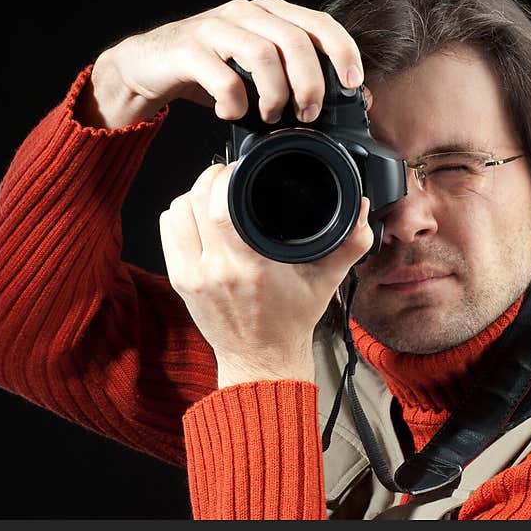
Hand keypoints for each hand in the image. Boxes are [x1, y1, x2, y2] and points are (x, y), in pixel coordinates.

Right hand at [79, 0, 363, 128]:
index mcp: (269, 14)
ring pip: (262, 54)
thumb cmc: (209, 70)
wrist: (148, 65)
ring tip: (270, 118)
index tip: (352, 83)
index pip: (319, 23)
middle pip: (294, 40)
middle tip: (308, 114)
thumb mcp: (257, 72)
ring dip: (275, 94)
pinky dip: (234, 103)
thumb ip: (295, 78)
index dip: (342, 51)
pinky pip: (222, 76)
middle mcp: (245, 13)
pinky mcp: (189, 49)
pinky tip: (233, 115)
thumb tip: (353, 99)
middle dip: (310, 82)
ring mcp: (215, 28)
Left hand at [159, 161, 373, 387]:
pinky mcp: (179, 280)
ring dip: (193, 196)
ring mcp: (191, 276)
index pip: (220, 205)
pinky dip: (180, 216)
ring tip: (214, 196)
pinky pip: (168, 231)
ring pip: (176, 212)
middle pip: (194, 201)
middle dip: (210, 179)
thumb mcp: (326, 281)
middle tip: (229, 176)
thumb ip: (349, 243)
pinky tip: (199, 216)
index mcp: (250, 266)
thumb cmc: (290, 322)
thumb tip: (362, 208)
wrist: (262, 360)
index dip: (227, 177)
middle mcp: (215, 270)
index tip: (241, 169)